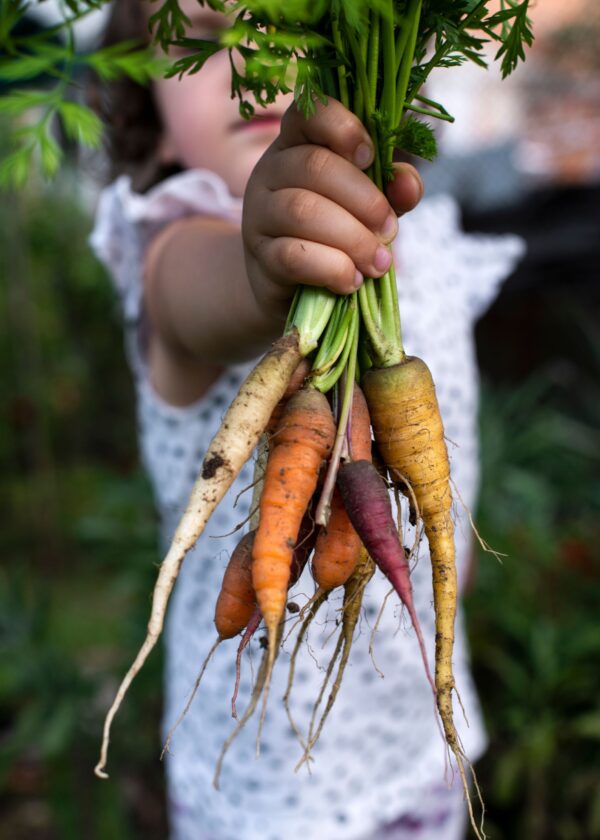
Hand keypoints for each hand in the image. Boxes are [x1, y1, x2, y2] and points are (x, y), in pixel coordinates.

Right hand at [242, 97, 423, 317]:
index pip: (308, 112)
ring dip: (352, 238)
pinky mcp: (260, 258)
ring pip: (302, 211)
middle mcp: (270, 172)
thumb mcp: (366, 207)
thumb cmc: (333, 236)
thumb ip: (389, 190)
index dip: (342, 126)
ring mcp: (259, 215)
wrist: (290, 288)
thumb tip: (408, 184)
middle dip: (364, 199)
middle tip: (390, 230)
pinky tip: (351, 280)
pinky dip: (332, 268)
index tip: (370, 157)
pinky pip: (293, 255)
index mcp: (297, 144)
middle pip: (314, 166)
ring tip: (377, 262)